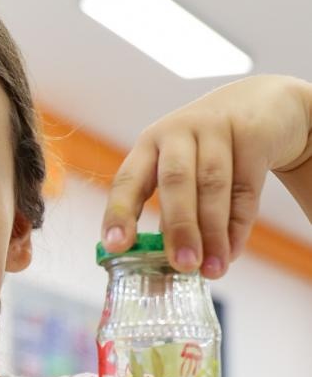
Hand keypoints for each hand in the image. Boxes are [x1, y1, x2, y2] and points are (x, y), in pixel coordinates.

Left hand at [101, 74, 311, 278]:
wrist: (262, 106)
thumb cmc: (208, 150)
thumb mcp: (182, 171)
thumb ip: (171, 215)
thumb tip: (161, 270)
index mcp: (149, 146)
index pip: (127, 181)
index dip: (119, 213)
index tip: (115, 246)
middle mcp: (177, 133)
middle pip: (175, 181)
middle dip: (178, 227)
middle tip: (182, 266)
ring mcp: (216, 129)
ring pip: (212, 185)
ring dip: (212, 232)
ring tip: (212, 270)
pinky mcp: (253, 134)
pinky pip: (244, 187)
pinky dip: (238, 224)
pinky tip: (231, 252)